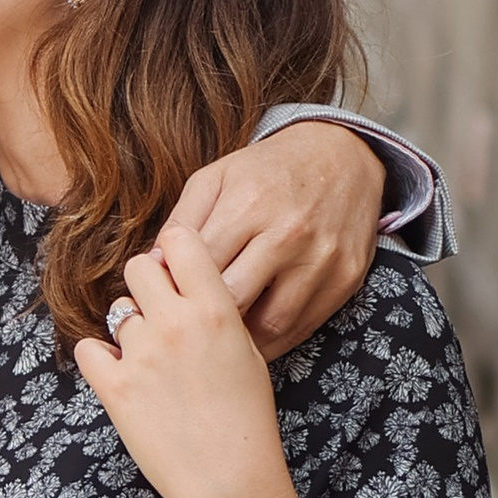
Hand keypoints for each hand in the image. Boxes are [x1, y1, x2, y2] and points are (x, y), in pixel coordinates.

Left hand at [74, 225, 298, 497]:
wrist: (231, 482)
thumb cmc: (247, 422)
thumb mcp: (247, 353)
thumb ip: (215, 312)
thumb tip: (185, 283)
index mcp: (216, 310)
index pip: (180, 240)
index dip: (172, 251)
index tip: (173, 270)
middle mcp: (176, 323)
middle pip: (140, 267)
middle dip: (147, 286)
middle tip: (158, 316)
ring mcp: (141, 355)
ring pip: (117, 311)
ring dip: (129, 330)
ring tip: (151, 363)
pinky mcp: (114, 387)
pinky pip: (88, 349)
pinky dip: (99, 359)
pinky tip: (120, 375)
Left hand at [166, 120, 382, 357]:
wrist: (342, 156)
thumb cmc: (268, 171)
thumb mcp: (215, 179)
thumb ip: (181, 223)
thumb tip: (153, 268)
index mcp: (249, 205)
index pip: (200, 268)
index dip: (175, 293)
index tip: (164, 306)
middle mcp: (288, 234)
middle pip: (232, 301)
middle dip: (205, 321)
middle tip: (186, 333)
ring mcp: (321, 260)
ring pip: (269, 325)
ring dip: (239, 341)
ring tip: (216, 342)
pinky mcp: (344, 280)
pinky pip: (302, 327)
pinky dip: (274, 341)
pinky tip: (252, 339)